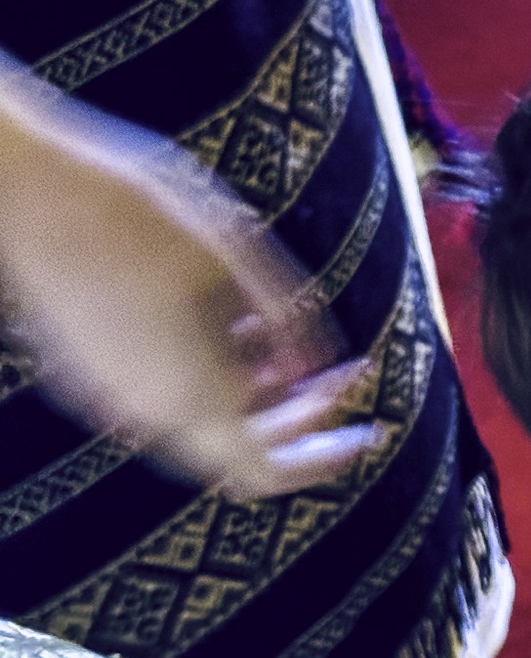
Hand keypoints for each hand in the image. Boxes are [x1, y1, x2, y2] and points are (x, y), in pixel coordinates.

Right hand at [0, 69, 380, 496]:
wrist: (17, 185)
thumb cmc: (131, 206)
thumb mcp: (238, 250)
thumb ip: (291, 317)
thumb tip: (324, 367)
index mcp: (188, 392)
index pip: (267, 472)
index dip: (323, 459)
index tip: (367, 430)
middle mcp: (142, 410)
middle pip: (240, 449)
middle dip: (302, 417)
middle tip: (348, 371)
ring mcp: (105, 394)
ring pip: (201, 421)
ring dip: (257, 394)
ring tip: (285, 338)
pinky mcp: (83, 370)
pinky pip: (162, 394)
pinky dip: (210, 375)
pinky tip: (230, 320)